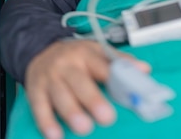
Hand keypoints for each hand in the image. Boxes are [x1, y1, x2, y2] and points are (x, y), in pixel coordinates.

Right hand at [25, 40, 149, 138]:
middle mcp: (67, 64)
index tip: (128, 90)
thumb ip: (119, 61)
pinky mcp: (35, 90)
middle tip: (107, 117)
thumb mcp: (96, 51)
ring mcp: (50, 77)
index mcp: (86, 53)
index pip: (101, 65)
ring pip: (60, 95)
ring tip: (84, 128)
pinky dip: (46, 122)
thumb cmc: (75, 56)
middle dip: (93, 100)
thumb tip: (145, 69)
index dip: (115, 77)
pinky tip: (55, 136)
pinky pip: (39, 107)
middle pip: (80, 82)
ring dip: (72, 112)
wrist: (41, 49)